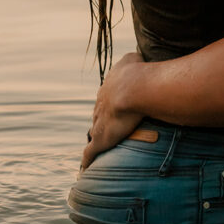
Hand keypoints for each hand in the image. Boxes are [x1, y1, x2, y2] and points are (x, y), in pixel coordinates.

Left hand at [81, 52, 145, 169]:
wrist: (134, 88)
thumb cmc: (138, 72)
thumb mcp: (132, 58)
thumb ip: (132, 58)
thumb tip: (137, 54)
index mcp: (108, 88)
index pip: (106, 97)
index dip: (110, 103)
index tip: (113, 107)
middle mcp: (100, 105)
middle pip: (98, 114)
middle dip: (101, 119)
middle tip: (105, 126)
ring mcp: (98, 123)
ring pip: (93, 132)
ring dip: (95, 138)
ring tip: (96, 144)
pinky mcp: (100, 139)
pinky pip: (90, 153)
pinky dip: (88, 161)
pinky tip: (85, 168)